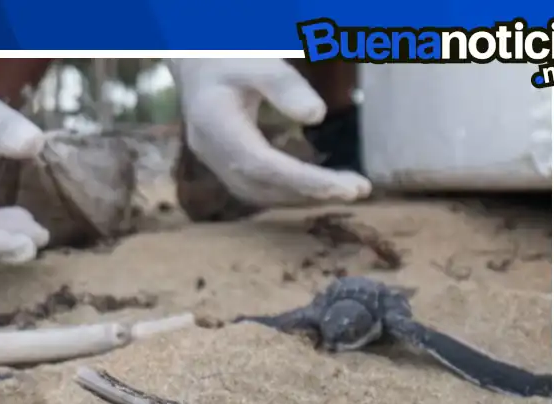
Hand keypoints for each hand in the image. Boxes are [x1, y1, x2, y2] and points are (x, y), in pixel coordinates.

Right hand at [169, 58, 371, 206]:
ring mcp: (214, 162)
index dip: (302, 180)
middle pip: (262, 186)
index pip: (261, 165)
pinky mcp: (224, 165)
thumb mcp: (256, 61)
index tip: (344, 187)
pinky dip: (290, 190)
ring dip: (303, 196)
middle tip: (359, 189)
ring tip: (346, 189)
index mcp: (213, 125)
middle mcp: (210, 152)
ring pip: (260, 193)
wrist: (195, 63)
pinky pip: (258, 187)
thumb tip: (317, 116)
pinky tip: (319, 186)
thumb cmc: (227, 56)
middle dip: (311, 192)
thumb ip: (285, 86)